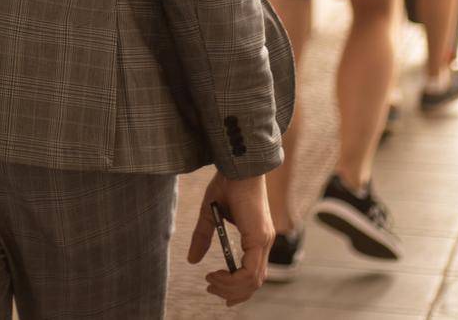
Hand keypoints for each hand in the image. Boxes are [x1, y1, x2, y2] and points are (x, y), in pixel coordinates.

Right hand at [187, 172, 272, 306]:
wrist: (239, 164)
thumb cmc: (228, 183)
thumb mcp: (211, 214)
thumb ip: (204, 236)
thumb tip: (192, 260)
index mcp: (257, 237)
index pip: (254, 272)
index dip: (238, 287)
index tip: (217, 287)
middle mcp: (264, 241)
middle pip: (254, 282)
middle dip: (233, 293)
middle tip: (212, 290)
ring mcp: (264, 240)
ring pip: (253, 281)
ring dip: (231, 288)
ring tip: (211, 282)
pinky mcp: (259, 237)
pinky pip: (250, 271)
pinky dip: (233, 279)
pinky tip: (216, 274)